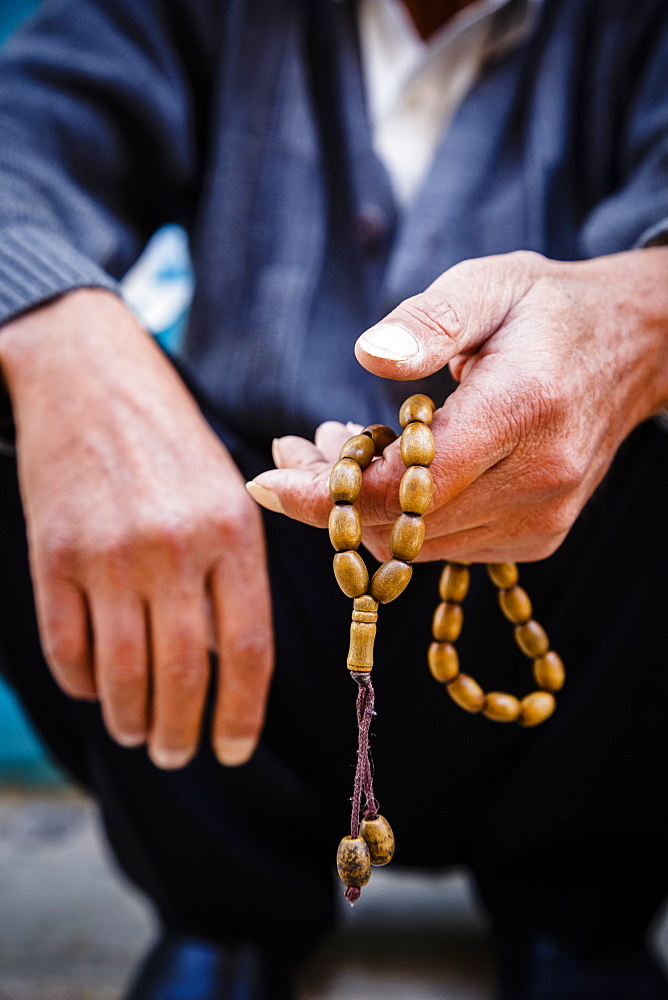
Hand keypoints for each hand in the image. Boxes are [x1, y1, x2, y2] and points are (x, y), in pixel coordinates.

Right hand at [0, 290, 272, 767]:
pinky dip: (83, 684)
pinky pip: (66, 647)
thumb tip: (225, 667)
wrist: (91, 378)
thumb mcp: (227, 495)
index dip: (241, 715)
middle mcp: (174, 547)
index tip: (233, 752)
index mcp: (233, 533)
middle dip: (181, 732)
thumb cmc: (172, 443)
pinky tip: (97, 692)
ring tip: (139, 734)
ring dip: (132, 719)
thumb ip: (233, 575)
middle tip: (177, 756)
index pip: (247, 651)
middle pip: (184, 674)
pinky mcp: (51, 555)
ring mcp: (108, 553)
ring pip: (123, 672)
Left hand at [247, 248, 667, 562]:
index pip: (407, 485)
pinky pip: (441, 547)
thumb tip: (368, 356)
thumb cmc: (549, 310)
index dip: (325, 493)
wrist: (632, 350)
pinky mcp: (536, 538)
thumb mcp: (490, 284)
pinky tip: (392, 469)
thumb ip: (430, 319)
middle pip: (401, 526)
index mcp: (524, 411)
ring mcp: (540, 520)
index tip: (265, 481)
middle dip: (331, 497)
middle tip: (300, 444)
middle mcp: (537, 481)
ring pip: (415, 546)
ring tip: (341, 447)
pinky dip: (401, 520)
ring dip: (363, 509)